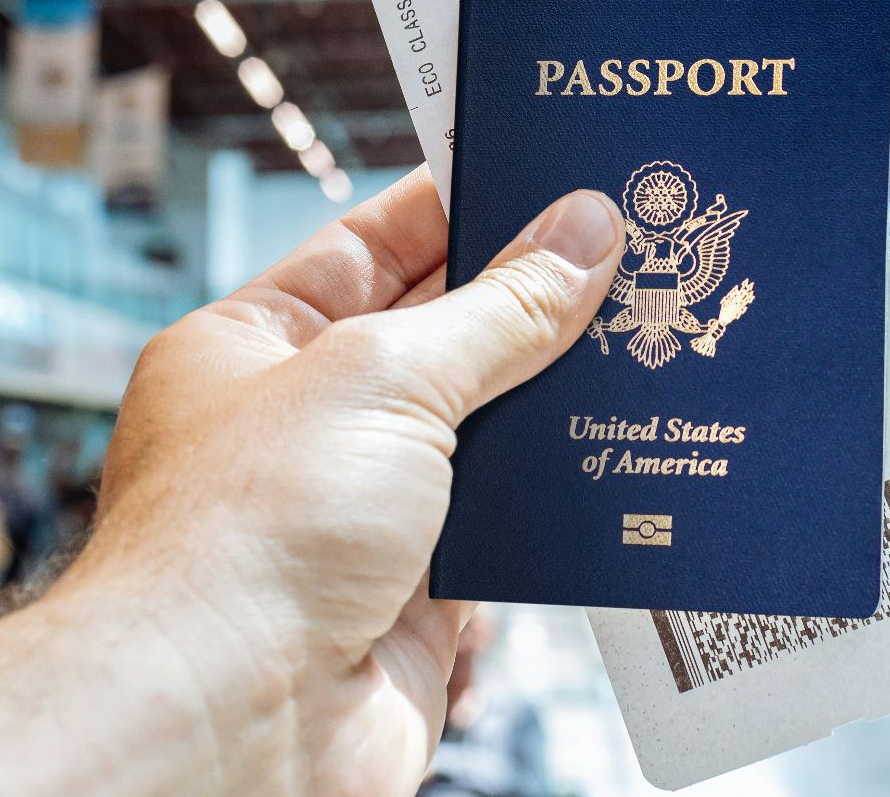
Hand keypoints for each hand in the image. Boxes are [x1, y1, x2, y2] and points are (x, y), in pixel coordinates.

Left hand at [56, 168, 621, 794]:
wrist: (234, 722)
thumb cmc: (247, 537)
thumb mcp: (384, 378)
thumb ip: (497, 311)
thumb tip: (581, 235)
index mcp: (256, 346)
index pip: (371, 244)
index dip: (460, 202)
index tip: (547, 166)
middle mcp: (304, 425)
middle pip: (440, 337)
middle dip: (530, 302)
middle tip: (634, 246)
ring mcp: (362, 514)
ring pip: (485, 436)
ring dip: (556, 404)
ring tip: (655, 341)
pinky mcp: (419, 598)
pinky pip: (510, 530)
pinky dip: (560, 504)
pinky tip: (626, 460)